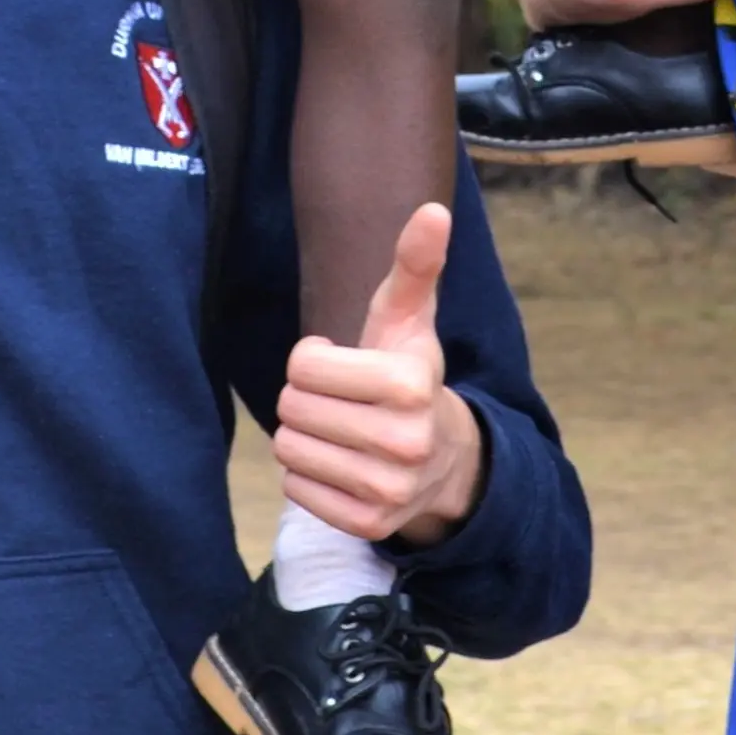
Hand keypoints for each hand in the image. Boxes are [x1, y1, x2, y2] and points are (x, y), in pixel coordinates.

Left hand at [274, 204, 486, 548]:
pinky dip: (309, 476)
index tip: (344, 366)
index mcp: (410, 384)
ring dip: (306, 437)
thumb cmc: (410, 376)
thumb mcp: (410, 321)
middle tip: (341, 402)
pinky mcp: (369, 525)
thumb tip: (432, 209)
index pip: (303, 365)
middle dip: (307, 399)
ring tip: (342, 432)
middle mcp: (405, 442)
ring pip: (290, 450)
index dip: (314, 361)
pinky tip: (343, 465)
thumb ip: (415, 265)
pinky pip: (296, 490)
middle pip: (292, 408)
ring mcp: (389, 489)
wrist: (445, 459)